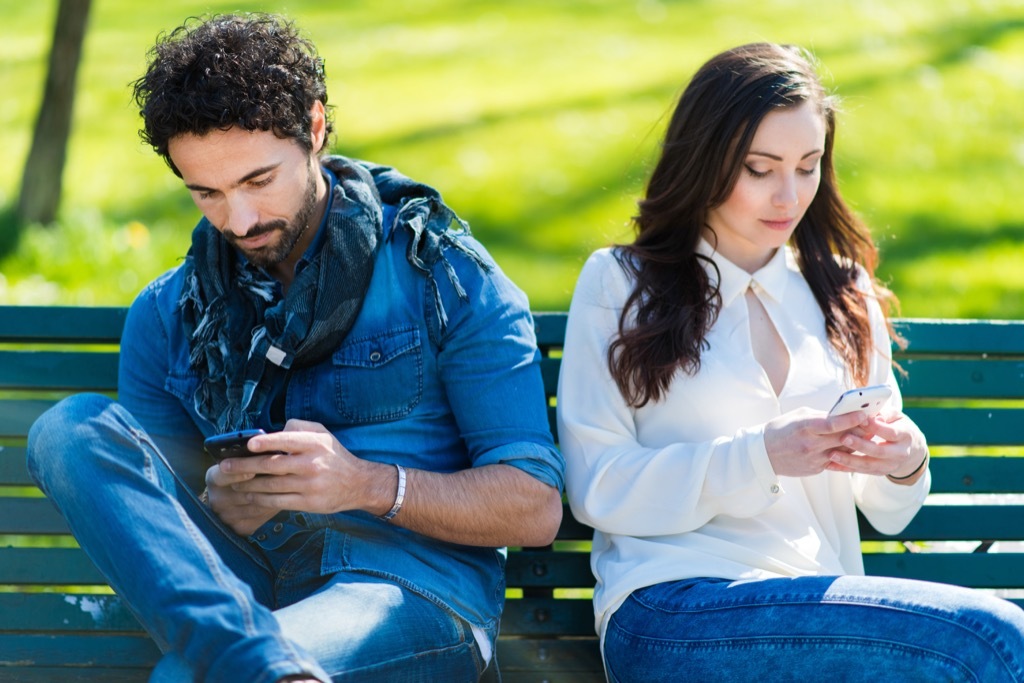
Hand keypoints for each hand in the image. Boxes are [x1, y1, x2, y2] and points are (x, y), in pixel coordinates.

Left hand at [206, 419, 395, 535]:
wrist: (358, 483)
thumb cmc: (333, 455)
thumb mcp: (322, 433)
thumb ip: (297, 426)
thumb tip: (271, 430)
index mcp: (313, 443)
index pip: (286, 441)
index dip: (266, 442)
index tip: (248, 444)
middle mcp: (311, 464)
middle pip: (272, 465)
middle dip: (245, 466)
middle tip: (225, 467)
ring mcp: (309, 485)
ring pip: (270, 485)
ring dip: (248, 484)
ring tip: (232, 482)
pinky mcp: (307, 503)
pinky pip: (277, 502)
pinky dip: (259, 499)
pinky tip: (249, 495)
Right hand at [763, 407, 872, 476]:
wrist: (764, 454)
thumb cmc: (781, 430)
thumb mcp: (798, 416)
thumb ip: (821, 416)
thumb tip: (842, 415)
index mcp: (805, 428)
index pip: (833, 424)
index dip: (851, 419)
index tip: (864, 413)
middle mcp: (811, 445)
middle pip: (844, 438)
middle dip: (860, 430)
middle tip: (872, 423)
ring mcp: (814, 459)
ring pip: (845, 451)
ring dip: (856, 443)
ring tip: (864, 434)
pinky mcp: (817, 469)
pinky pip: (837, 460)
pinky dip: (844, 452)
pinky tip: (849, 446)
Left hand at [826, 411, 928, 481]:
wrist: (911, 451)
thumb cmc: (898, 427)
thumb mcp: (896, 417)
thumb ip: (884, 414)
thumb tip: (870, 416)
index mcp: (905, 436)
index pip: (890, 432)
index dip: (875, 427)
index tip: (860, 420)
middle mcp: (900, 453)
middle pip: (878, 451)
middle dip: (860, 445)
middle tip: (844, 438)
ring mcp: (889, 465)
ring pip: (868, 465)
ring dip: (849, 461)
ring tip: (832, 454)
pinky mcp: (879, 472)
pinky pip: (861, 472)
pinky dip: (845, 469)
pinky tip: (830, 465)